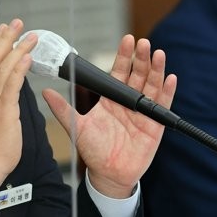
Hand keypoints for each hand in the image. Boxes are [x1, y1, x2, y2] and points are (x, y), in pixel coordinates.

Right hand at [0, 20, 36, 192]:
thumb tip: (9, 86)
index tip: (5, 29)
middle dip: (6, 38)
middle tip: (18, 23)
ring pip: (3, 67)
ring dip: (17, 48)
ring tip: (30, 36)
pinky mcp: (2, 110)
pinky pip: (11, 84)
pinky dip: (19, 67)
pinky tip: (28, 56)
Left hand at [42, 35, 176, 198]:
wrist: (108, 175)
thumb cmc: (94, 151)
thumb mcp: (76, 128)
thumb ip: (63, 109)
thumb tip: (47, 92)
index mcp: (111, 99)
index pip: (119, 72)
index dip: (124, 56)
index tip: (127, 41)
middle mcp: (128, 102)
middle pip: (138, 75)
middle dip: (141, 58)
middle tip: (143, 43)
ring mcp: (143, 112)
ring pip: (152, 86)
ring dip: (156, 70)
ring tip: (158, 54)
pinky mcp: (155, 125)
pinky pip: (163, 105)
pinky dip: (167, 91)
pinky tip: (170, 78)